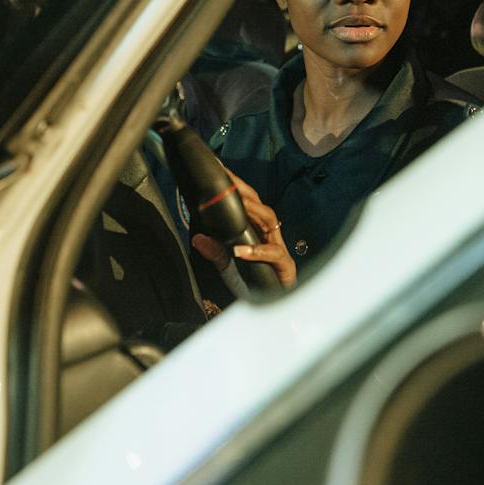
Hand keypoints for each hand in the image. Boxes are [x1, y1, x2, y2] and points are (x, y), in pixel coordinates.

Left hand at [191, 168, 296, 288]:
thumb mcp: (229, 267)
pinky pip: (273, 254)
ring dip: (253, 212)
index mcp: (258, 232)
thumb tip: (199, 239)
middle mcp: (270, 236)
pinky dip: (257, 252)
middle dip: (244, 192)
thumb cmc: (254, 287)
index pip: (248, 204)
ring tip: (238, 206)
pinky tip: (241, 251)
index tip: (221, 173)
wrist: (274, 311)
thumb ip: (216, 253)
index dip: (236, 188)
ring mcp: (279, 249)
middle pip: (259, 206)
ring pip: (270, 222)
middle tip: (226, 180)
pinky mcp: (285, 266)